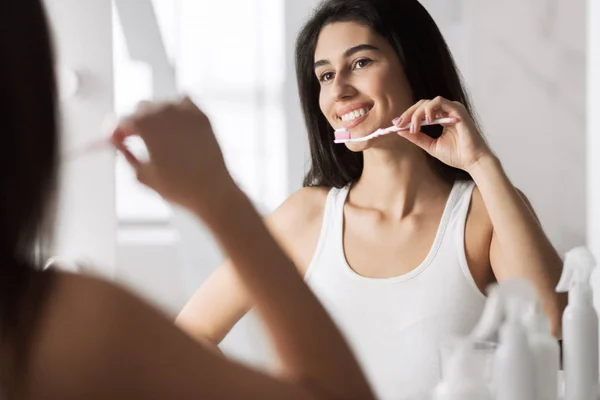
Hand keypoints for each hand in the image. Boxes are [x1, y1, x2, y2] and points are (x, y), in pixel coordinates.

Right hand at [111, 96, 235, 215]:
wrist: (212, 190)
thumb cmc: (175, 187)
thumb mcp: (141, 174)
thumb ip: (125, 154)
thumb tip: (117, 142)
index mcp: (145, 125)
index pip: (123, 120)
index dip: (116, 130)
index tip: (115, 140)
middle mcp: (164, 112)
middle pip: (141, 108)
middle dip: (135, 121)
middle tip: (134, 137)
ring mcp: (185, 111)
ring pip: (162, 104)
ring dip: (156, 115)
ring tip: (157, 135)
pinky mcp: (201, 115)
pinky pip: (183, 102)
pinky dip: (176, 110)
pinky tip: (175, 124)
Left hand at [392, 96, 492, 171]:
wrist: (472, 161)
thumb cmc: (456, 155)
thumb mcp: (430, 145)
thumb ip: (417, 137)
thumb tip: (400, 130)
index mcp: (441, 118)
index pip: (421, 111)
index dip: (407, 116)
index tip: (396, 124)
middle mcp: (446, 111)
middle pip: (422, 104)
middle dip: (408, 114)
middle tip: (399, 124)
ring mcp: (452, 109)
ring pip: (428, 103)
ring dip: (417, 114)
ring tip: (414, 128)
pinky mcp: (457, 110)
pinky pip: (439, 102)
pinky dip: (429, 110)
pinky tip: (427, 122)